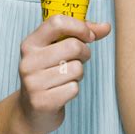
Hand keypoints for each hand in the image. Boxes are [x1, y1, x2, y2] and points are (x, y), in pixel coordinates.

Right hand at [16, 14, 110, 133]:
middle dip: (84, 53)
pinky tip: (62, 91)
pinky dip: (74, 89)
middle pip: (73, 46)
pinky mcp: (42, 102)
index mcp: (30, 44)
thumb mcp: (57, 50)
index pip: (57, 22)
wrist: (31, 111)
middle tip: (78, 60)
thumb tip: (106, 26)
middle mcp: (28, 61)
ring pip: (76, 68)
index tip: (89, 36)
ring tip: (66, 77)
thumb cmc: (49, 74)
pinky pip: (74, 88)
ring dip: (78, 73)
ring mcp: (33, 83)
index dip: (79, 27)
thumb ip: (80, 35)